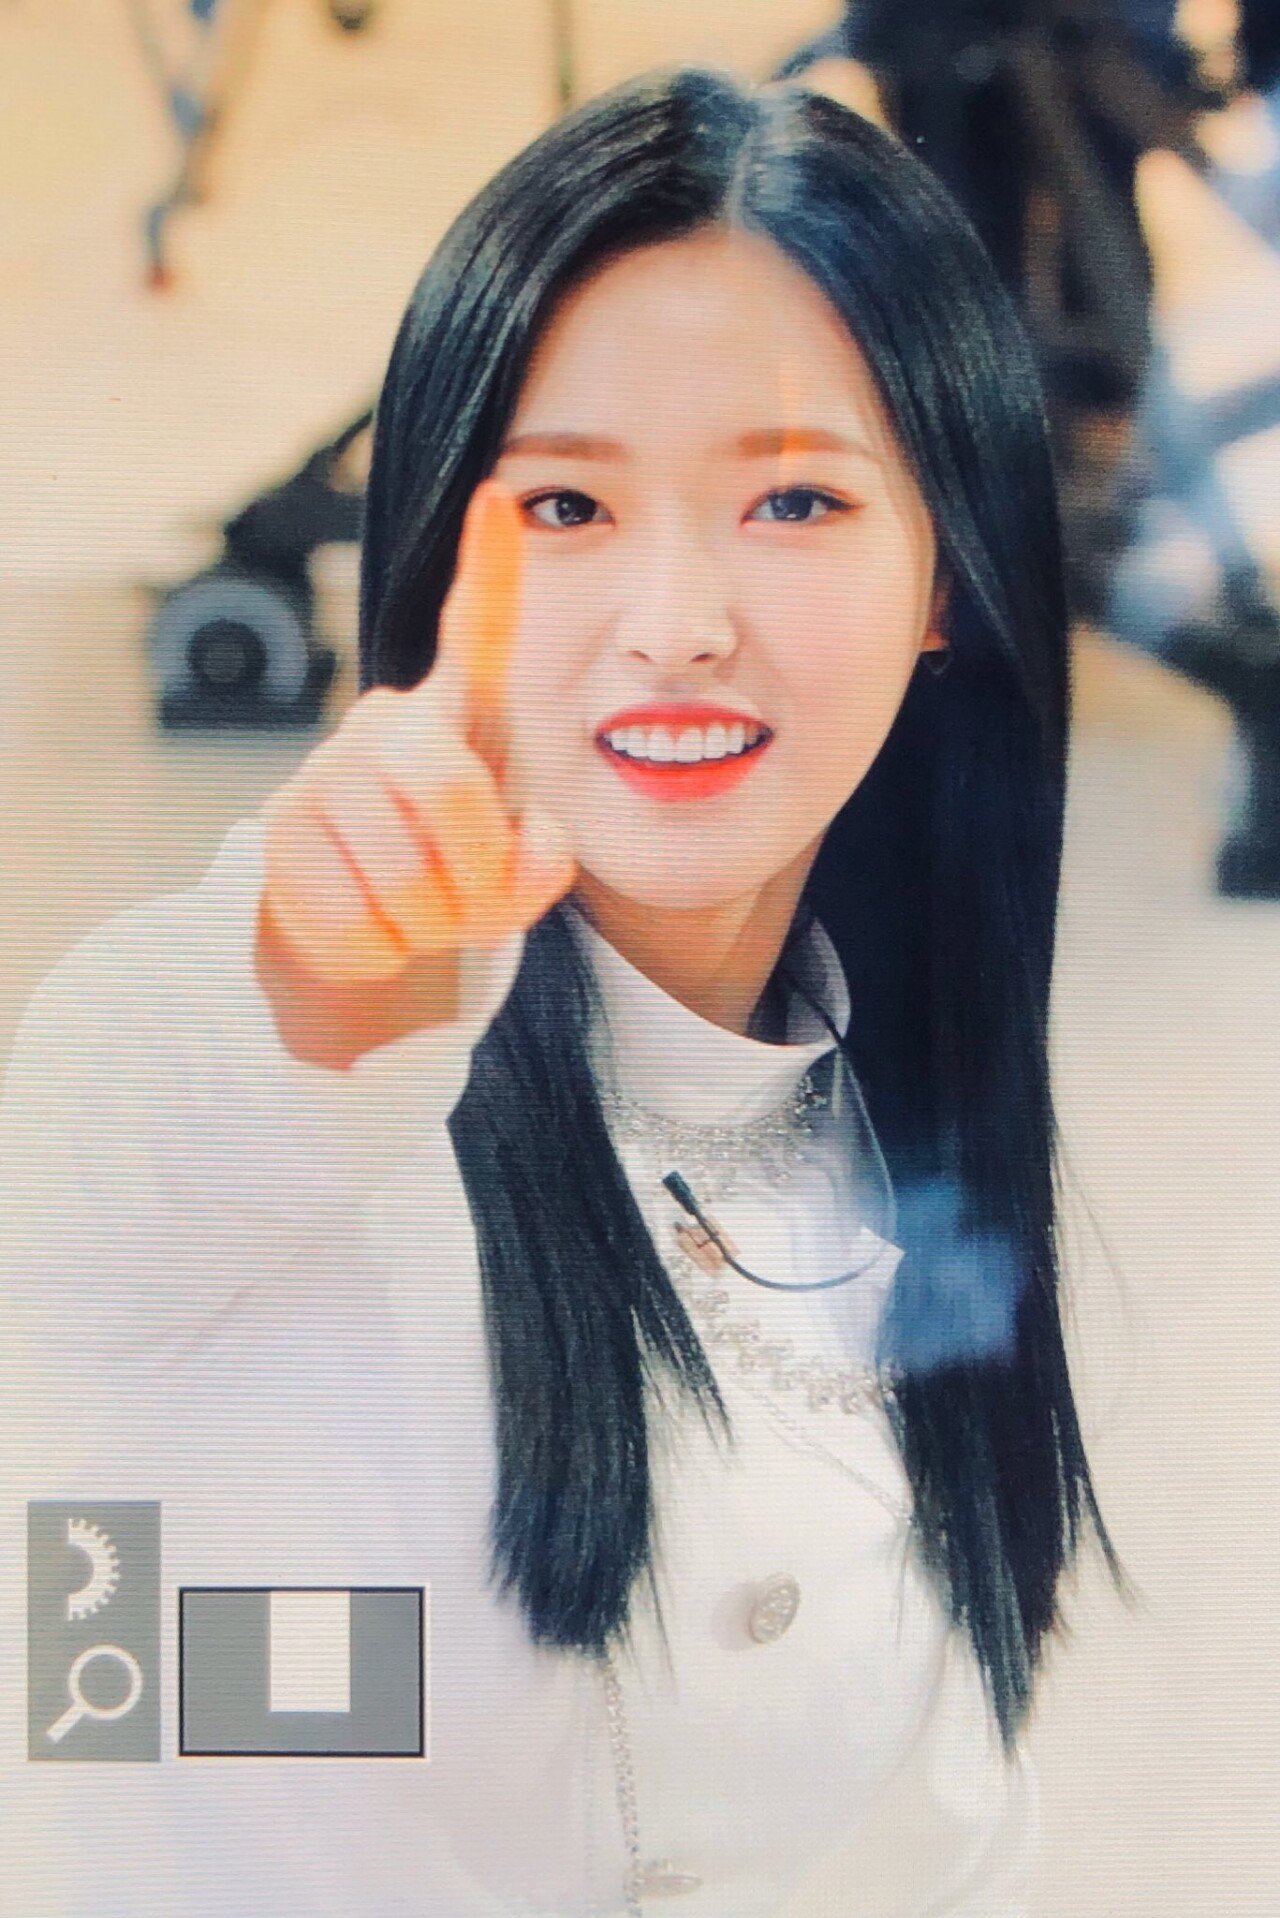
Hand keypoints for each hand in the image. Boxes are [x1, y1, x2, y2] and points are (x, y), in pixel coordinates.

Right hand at [256, 481, 575, 1031]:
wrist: (367, 919)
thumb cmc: (458, 866)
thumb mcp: (518, 862)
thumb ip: (542, 860)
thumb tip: (524, 861)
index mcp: (458, 711)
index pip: (476, 630)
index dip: (490, 569)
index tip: (497, 497)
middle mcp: (387, 723)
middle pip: (449, 788)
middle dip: (477, 871)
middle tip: (478, 908)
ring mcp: (324, 772)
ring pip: (401, 872)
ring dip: (433, 925)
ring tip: (425, 918)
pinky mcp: (279, 833)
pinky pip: (350, 914)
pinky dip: (382, 948)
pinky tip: (376, 929)